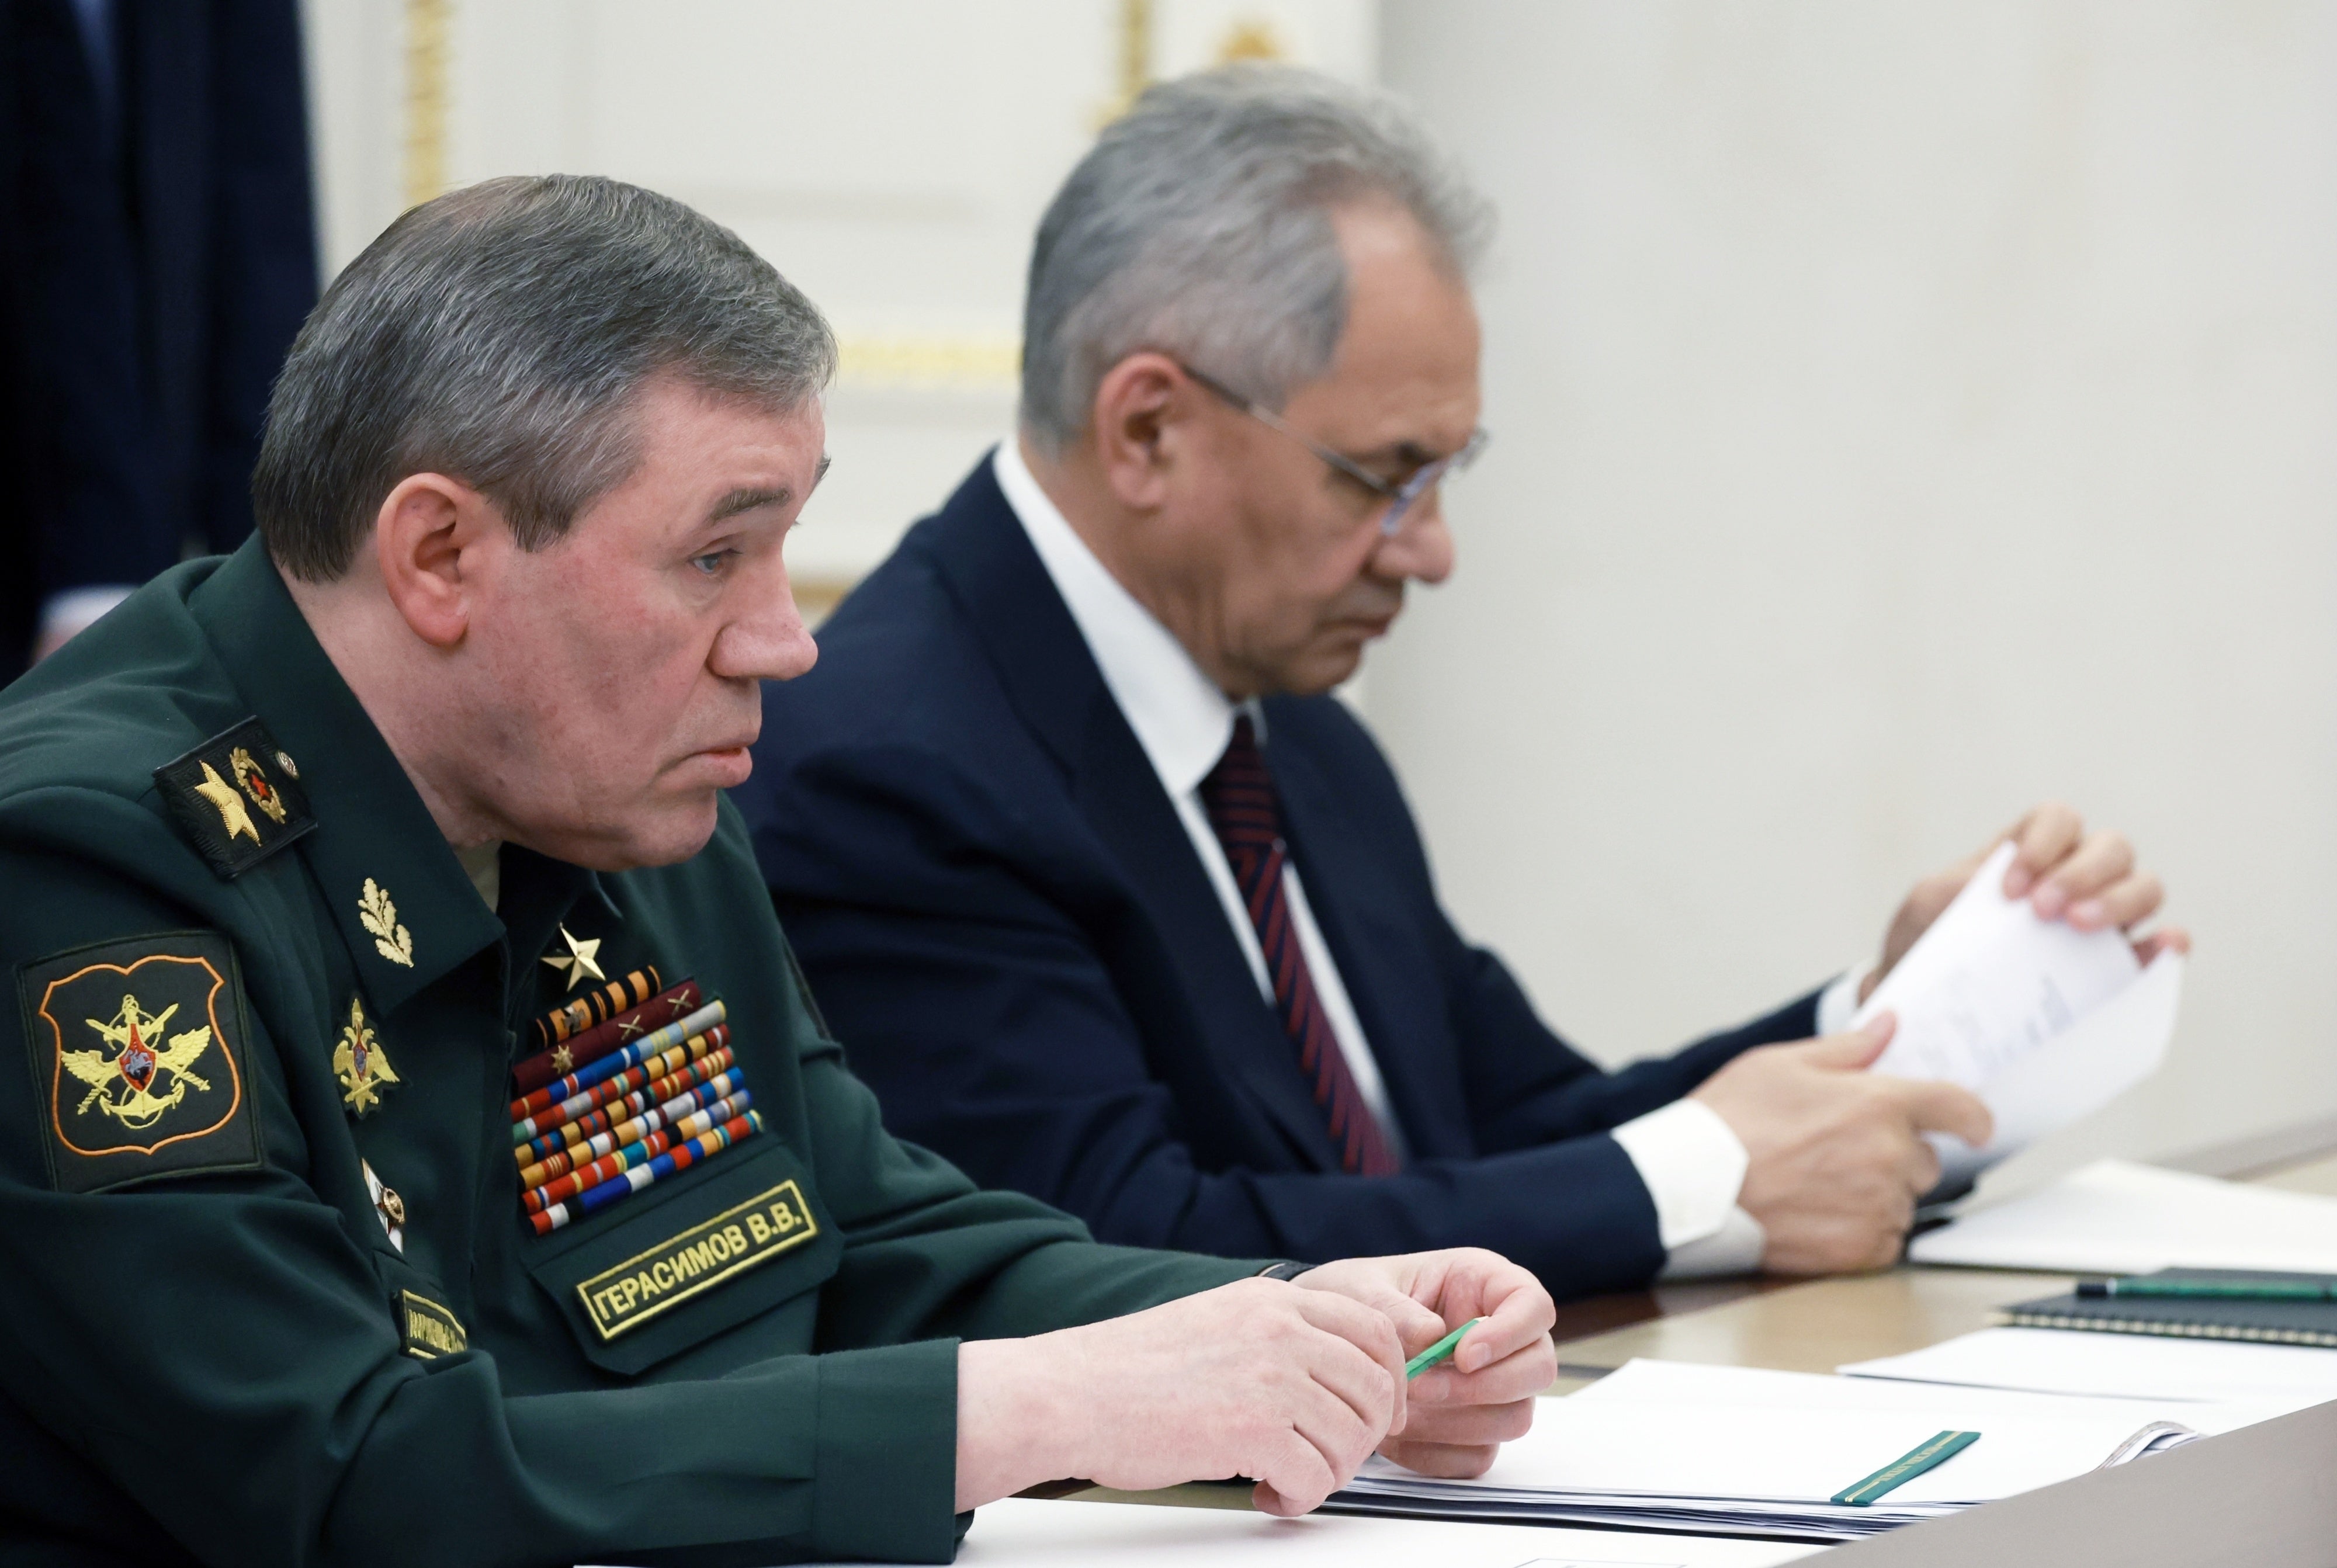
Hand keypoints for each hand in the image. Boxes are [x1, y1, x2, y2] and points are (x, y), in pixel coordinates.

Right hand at [954, 1276, 1406, 1514]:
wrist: (1069, 1393)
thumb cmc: (1131, 1369)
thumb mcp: (1217, 1320)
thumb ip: (1276, 1335)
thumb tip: (1330, 1377)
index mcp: (1273, 1300)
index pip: (1376, 1329)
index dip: (1390, 1380)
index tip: (1378, 1413)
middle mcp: (1281, 1330)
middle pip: (1376, 1387)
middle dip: (1365, 1435)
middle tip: (1334, 1459)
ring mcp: (1271, 1376)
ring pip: (1352, 1438)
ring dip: (1329, 1472)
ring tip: (1290, 1479)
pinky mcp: (1253, 1428)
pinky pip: (1316, 1476)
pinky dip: (1300, 1498)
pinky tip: (1267, 1495)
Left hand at [1291, 1249, 1555, 1478]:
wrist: (1322, 1343)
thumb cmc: (1352, 1298)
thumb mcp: (1360, 1290)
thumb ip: (1395, 1312)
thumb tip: (1433, 1339)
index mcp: (1483, 1284)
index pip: (1533, 1306)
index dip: (1510, 1333)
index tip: (1461, 1354)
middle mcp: (1501, 1337)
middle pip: (1538, 1369)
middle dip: (1481, 1386)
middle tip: (1419, 1386)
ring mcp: (1492, 1387)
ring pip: (1514, 1418)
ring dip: (1455, 1422)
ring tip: (1399, 1409)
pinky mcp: (1473, 1431)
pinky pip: (1477, 1457)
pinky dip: (1436, 1453)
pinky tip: (1396, 1435)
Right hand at [1691, 1017, 1992, 1274]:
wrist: (1691, 1187)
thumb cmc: (1728, 1121)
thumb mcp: (1781, 1064)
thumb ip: (1847, 1048)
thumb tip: (1888, 1026)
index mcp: (1878, 1105)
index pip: (1957, 1108)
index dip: (1972, 1117)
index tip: (1973, 1126)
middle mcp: (1889, 1158)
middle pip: (1925, 1160)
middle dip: (1895, 1153)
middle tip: (1838, 1150)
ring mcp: (1876, 1208)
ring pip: (1903, 1202)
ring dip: (1877, 1194)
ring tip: (1819, 1184)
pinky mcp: (1858, 1251)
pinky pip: (1885, 1240)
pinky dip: (1862, 1230)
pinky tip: (1819, 1214)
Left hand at [1865, 802, 2190, 1004]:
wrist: (1926, 1000)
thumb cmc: (1926, 940)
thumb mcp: (1928, 906)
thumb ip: (1957, 889)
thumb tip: (2002, 899)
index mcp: (2030, 851)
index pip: (2058, 820)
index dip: (2043, 844)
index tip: (2010, 888)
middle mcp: (2077, 876)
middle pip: (2112, 848)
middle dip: (2082, 873)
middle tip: (2043, 910)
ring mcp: (2103, 918)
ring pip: (2144, 886)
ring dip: (2118, 901)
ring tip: (2077, 927)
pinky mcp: (2117, 966)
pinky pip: (2162, 946)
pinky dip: (2167, 944)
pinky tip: (2158, 948)